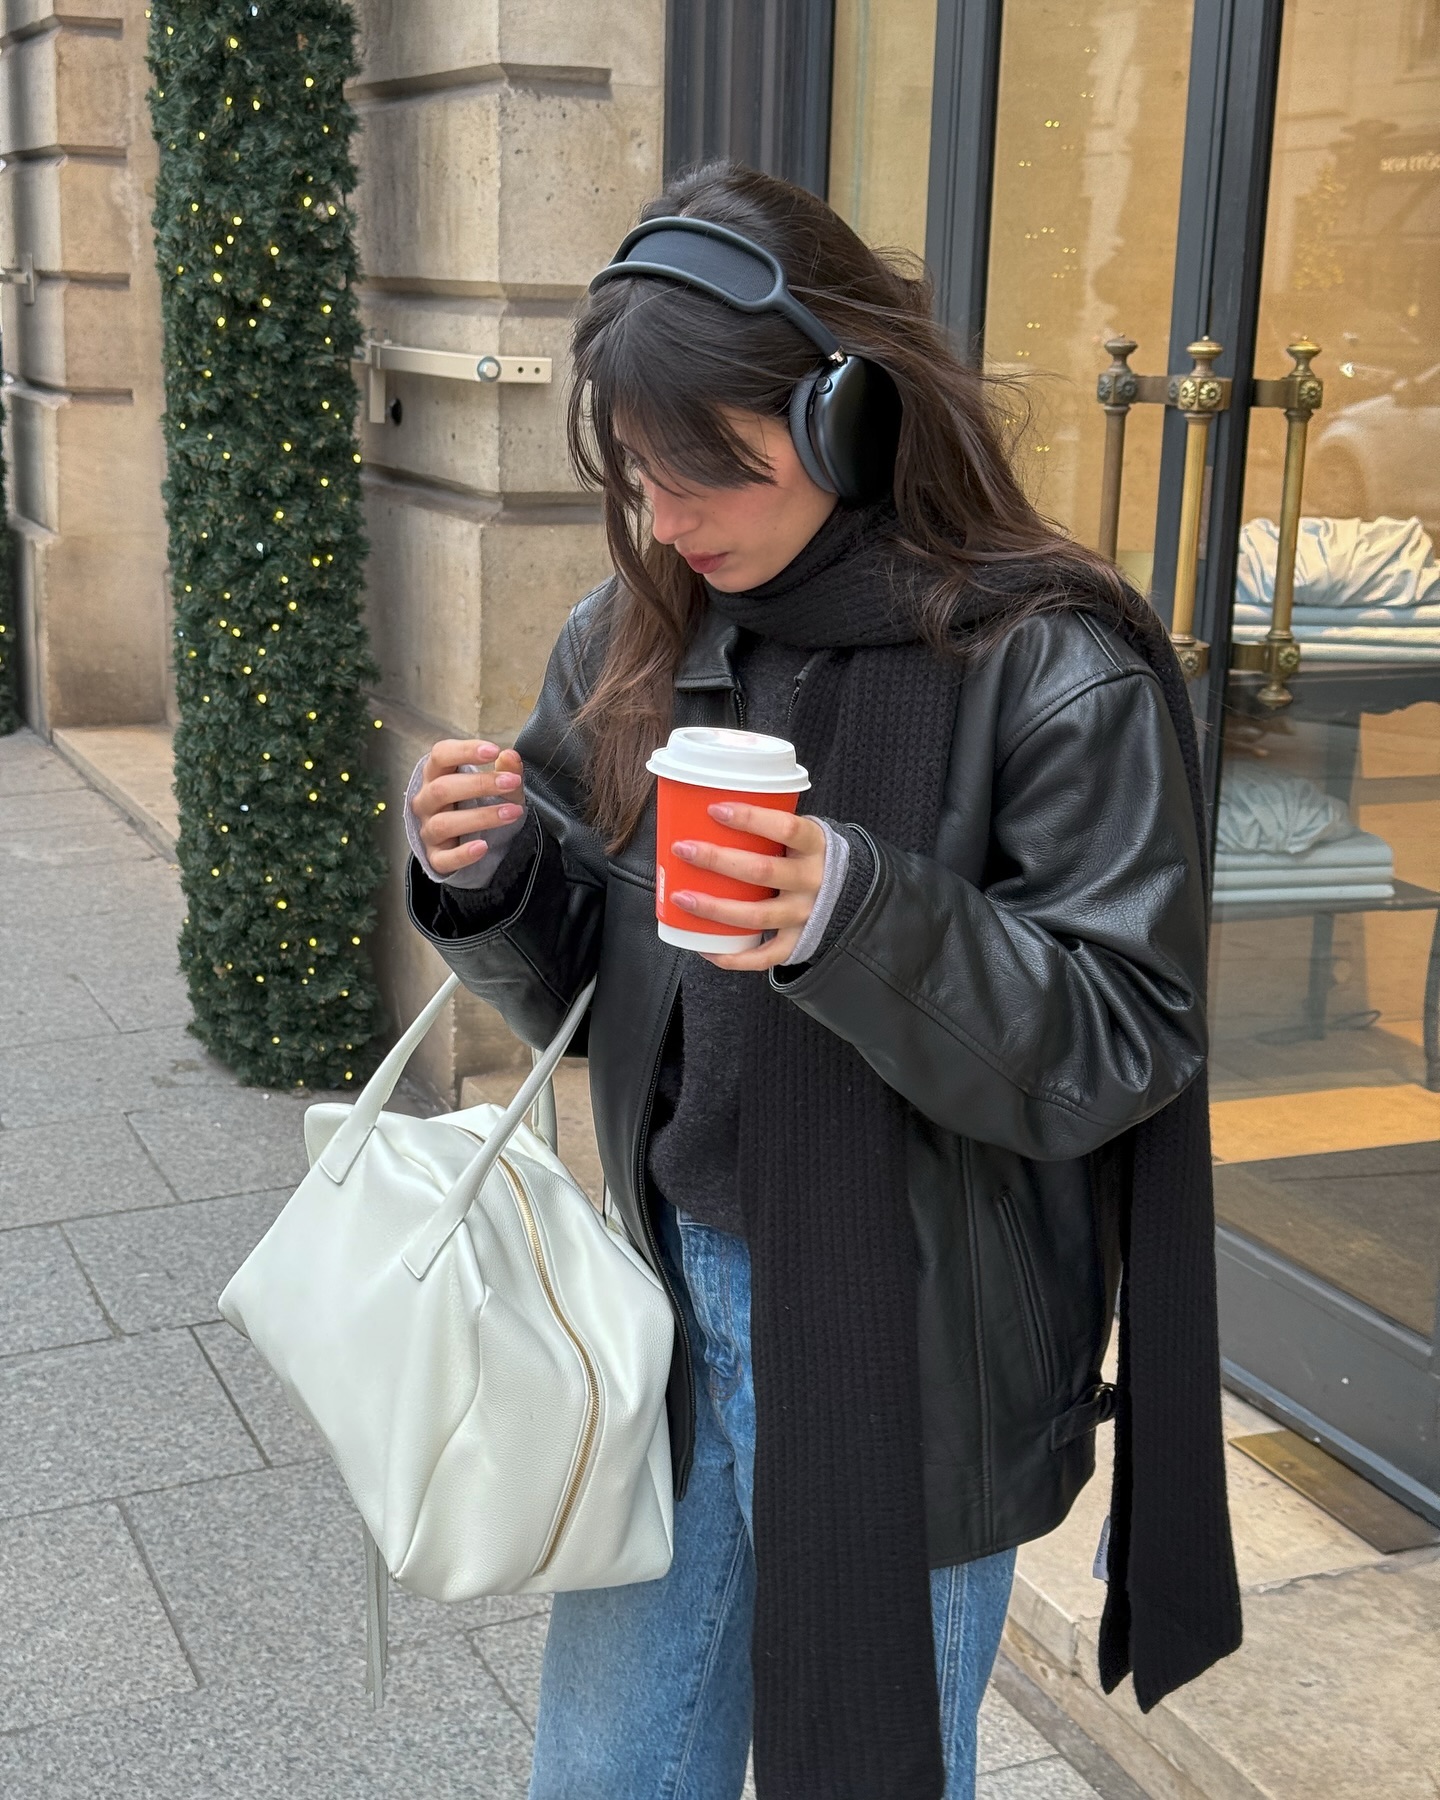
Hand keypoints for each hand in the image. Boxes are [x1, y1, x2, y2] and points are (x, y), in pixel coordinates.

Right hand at [413, 739, 525, 877]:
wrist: (477, 843)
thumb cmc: (479, 805)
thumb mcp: (498, 786)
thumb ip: (506, 771)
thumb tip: (510, 756)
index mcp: (436, 775)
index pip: (440, 755)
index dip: (464, 751)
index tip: (493, 750)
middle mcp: (426, 801)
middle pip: (442, 789)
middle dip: (479, 784)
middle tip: (511, 782)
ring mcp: (428, 830)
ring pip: (443, 823)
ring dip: (481, 817)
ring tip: (512, 813)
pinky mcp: (435, 858)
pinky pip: (444, 858)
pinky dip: (463, 853)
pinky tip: (483, 846)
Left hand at [671, 802, 827, 970]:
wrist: (850, 892)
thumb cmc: (808, 857)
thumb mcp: (802, 834)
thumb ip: (769, 827)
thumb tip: (707, 810)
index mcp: (815, 846)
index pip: (785, 828)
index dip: (750, 819)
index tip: (714, 810)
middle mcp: (812, 881)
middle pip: (761, 871)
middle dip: (717, 859)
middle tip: (683, 849)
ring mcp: (805, 914)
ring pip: (756, 915)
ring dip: (715, 907)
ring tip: (682, 897)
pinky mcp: (798, 941)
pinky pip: (764, 955)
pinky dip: (734, 957)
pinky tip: (705, 949)